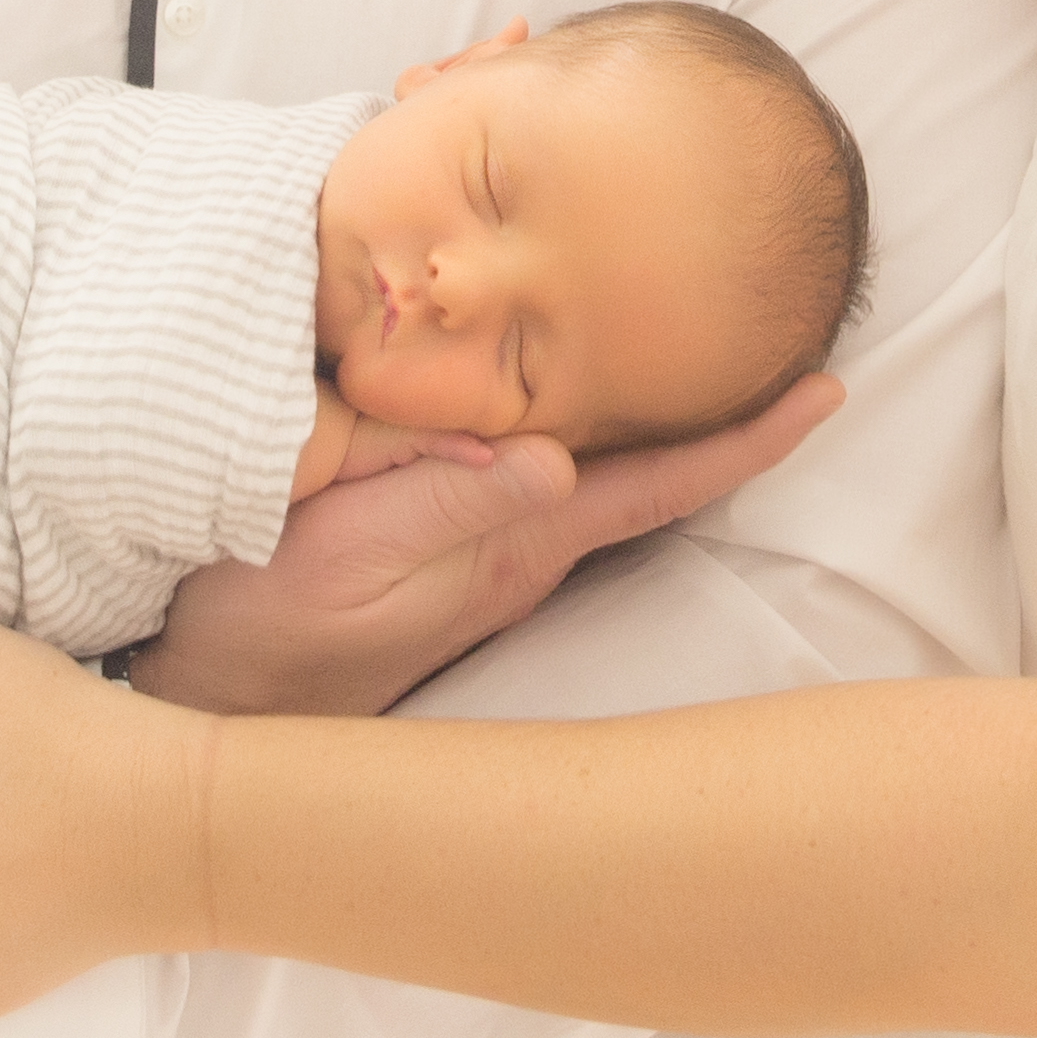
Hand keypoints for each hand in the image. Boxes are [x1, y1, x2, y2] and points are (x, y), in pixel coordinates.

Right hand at [145, 371, 843, 715]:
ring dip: (644, 415)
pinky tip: (561, 391)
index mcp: (517, 544)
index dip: (748, 440)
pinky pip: (528, 474)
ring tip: (697, 339)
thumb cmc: (265, 628)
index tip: (827, 391)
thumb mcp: (345, 555)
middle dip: (720, 411)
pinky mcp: (444, 548)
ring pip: (590, 470)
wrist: (209, 704)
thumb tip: (553, 461)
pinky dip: (566, 427)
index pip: (659, 486)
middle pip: (647, 472)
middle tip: (788, 333)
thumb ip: (441, 502)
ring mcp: (487, 553)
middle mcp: (521, 548)